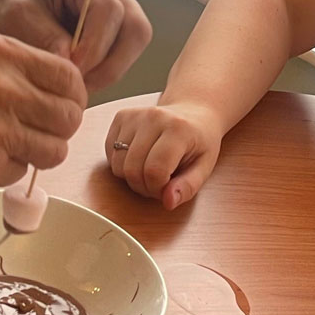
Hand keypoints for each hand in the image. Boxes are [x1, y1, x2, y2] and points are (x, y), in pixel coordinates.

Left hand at [0, 0, 151, 91]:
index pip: (108, 7)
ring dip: (110, 70)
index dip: (96, 44)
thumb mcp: (13, 18)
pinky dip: (107, 71)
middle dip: (109, 62)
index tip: (72, 69)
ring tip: (78, 86)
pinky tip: (81, 80)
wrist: (7, 15)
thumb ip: (42, 35)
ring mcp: (118, 4)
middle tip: (79, 85)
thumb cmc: (9, 9)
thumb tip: (70, 60)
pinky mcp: (118, 28)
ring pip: (136, 42)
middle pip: (134, 26)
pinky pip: (126, 53)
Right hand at [0, 30, 87, 194]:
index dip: (72, 95)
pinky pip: (22, 172)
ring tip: (13, 146)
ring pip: (54, 150)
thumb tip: (65, 84)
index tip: (62, 103)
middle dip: (60, 127)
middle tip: (41, 130)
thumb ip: (18, 65)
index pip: (69, 76)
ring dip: (39, 153)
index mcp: (0, 53)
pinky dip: (8, 170)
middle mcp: (3, 87)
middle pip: (69, 116)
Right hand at [105, 101, 222, 209]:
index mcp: (178, 129)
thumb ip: (188, 187)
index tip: (168, 187)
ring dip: (132, 177)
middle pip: (132, 170)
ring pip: (118, 164)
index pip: (155, 171)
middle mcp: (154, 117)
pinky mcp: (121, 116)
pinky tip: (139, 158)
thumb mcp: (204, 167)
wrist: (193, 112)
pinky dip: (121, 164)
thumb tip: (168, 202)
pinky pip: (110, 153)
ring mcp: (135, 115)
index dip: (157, 189)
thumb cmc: (200, 141)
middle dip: (144, 186)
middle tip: (159, 182)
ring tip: (149, 170)